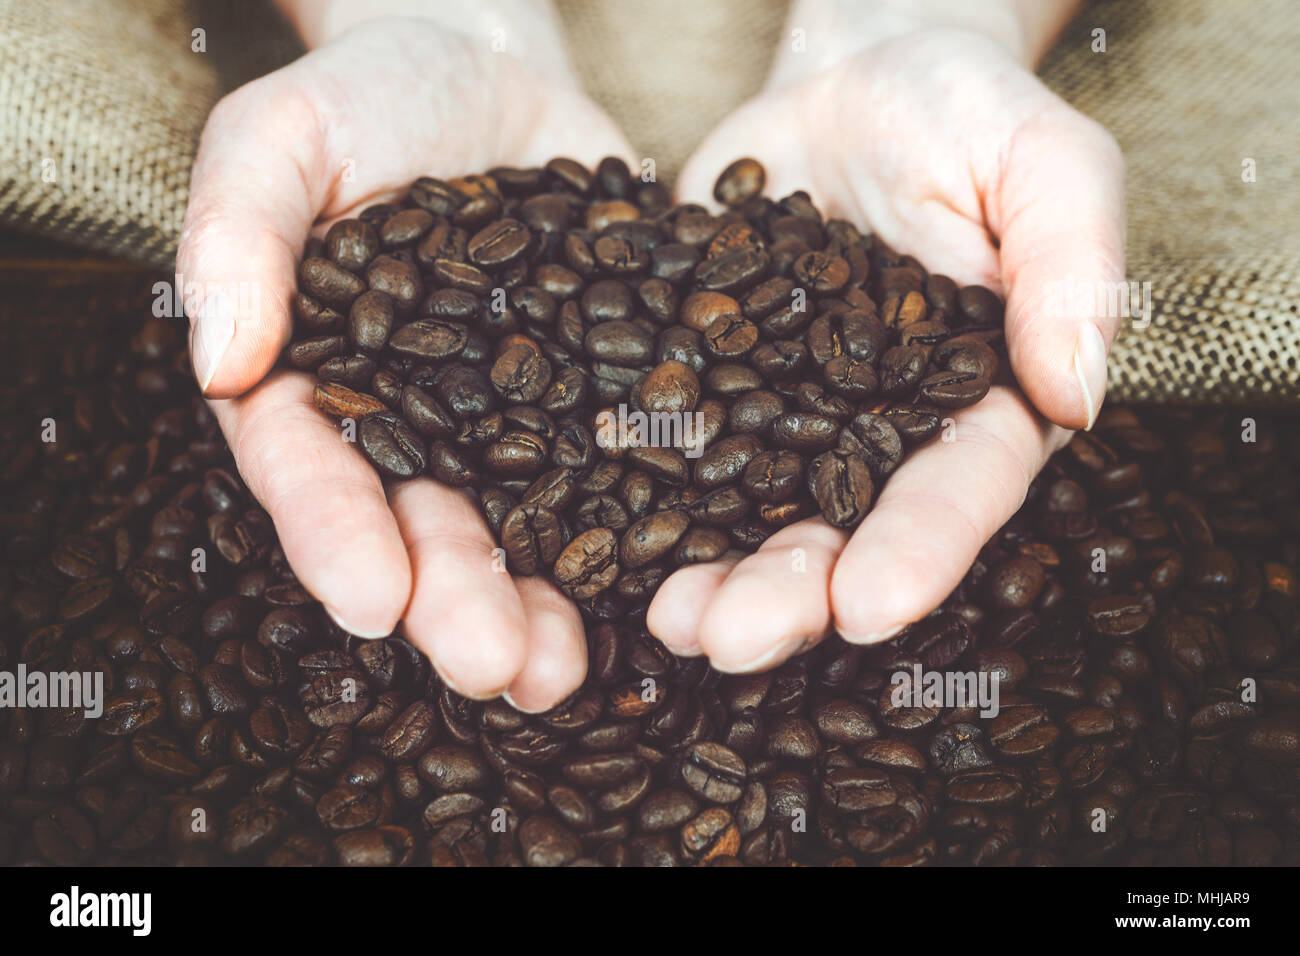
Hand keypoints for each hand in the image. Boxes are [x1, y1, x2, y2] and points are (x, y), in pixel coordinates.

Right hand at [177, 11, 634, 709]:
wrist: (493, 71)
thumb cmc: (371, 96)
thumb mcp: (283, 135)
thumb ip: (239, 234)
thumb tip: (222, 365)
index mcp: (323, 387)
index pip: (314, 473)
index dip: (336, 538)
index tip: (370, 598)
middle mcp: (421, 429)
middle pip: (429, 530)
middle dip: (457, 604)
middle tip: (496, 667)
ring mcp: (518, 423)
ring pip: (529, 531)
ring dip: (548, 606)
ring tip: (570, 669)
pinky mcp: (603, 401)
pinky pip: (629, 470)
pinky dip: (647, 532)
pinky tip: (673, 584)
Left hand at [649, 12, 1124, 670]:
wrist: (849, 83)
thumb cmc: (960, 109)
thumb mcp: (1039, 157)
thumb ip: (1071, 263)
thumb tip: (1076, 394)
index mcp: (975, 402)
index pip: (960, 488)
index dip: (920, 551)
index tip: (872, 606)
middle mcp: (879, 433)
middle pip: (842, 530)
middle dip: (791, 593)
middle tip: (730, 637)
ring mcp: (787, 417)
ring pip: (751, 515)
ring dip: (710, 575)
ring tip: (664, 619)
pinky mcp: (711, 385)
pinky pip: (675, 449)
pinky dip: (641, 499)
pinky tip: (597, 538)